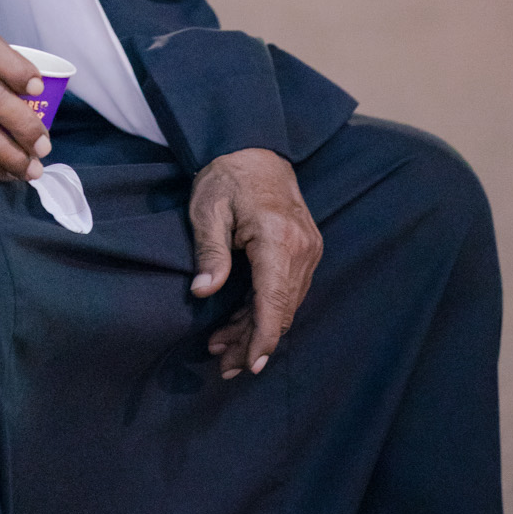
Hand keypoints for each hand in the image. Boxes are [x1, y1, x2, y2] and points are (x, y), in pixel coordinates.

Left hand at [189, 148, 322, 378]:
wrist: (254, 148)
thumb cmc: (226, 176)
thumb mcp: (207, 209)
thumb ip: (209, 250)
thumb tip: (203, 291)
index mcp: (278, 238)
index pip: (274, 301)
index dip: (262, 338)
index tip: (249, 365)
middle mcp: (302, 247)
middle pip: (282, 309)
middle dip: (254, 341)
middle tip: (224, 365)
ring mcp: (308, 248)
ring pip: (286, 304)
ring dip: (257, 328)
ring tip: (223, 348)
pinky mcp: (305, 248)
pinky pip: (288, 289)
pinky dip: (266, 308)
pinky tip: (240, 322)